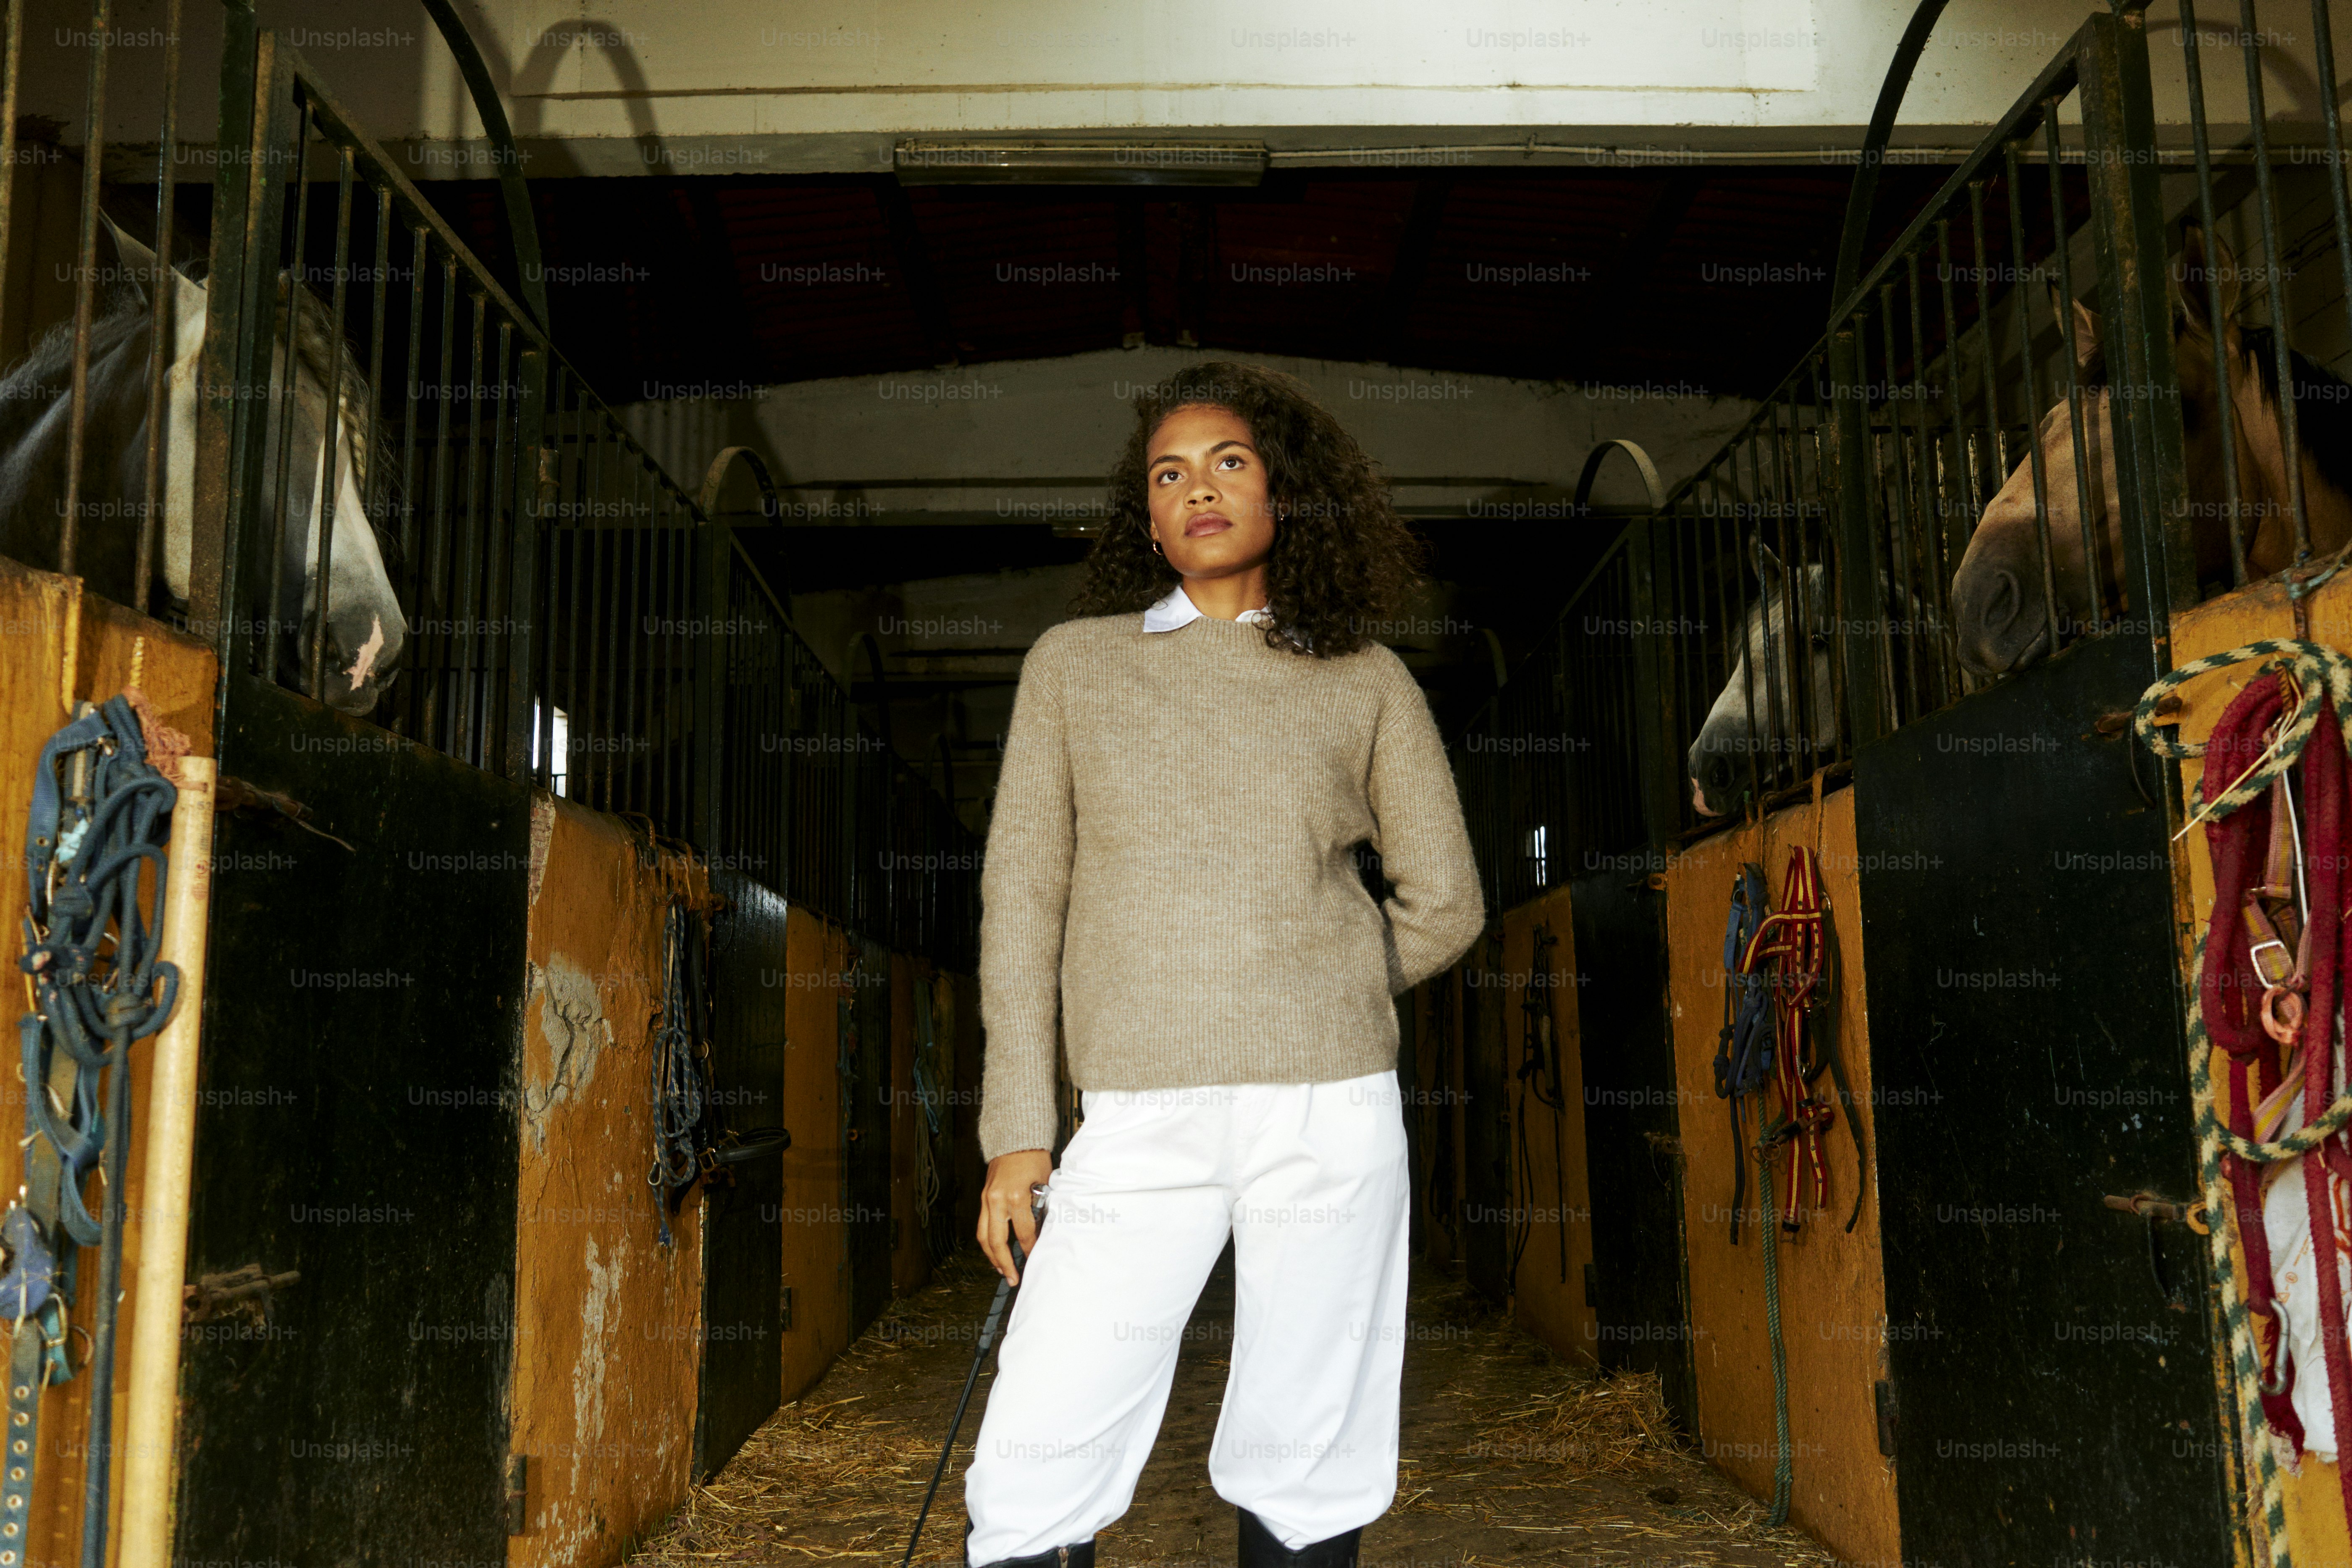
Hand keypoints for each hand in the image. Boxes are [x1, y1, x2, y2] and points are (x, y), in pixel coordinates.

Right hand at [977, 1148, 1052, 1283]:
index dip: (1030, 1249)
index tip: (1036, 1259)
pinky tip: (994, 1250)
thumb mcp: (1044, 1182)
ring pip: (983, 1235)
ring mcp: (987, 1198)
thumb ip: (1042, 1206)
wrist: (1015, 1136)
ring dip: (991, 1256)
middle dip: (1005, 1263)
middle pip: (997, 1241)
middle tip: (1013, 1279)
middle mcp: (997, 1200)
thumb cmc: (1033, 1156)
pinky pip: (982, 1224)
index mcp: (1016, 1196)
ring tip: (1001, 1270)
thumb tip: (1044, 1229)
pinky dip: (987, 1240)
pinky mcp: (983, 1196)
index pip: (1024, 1233)